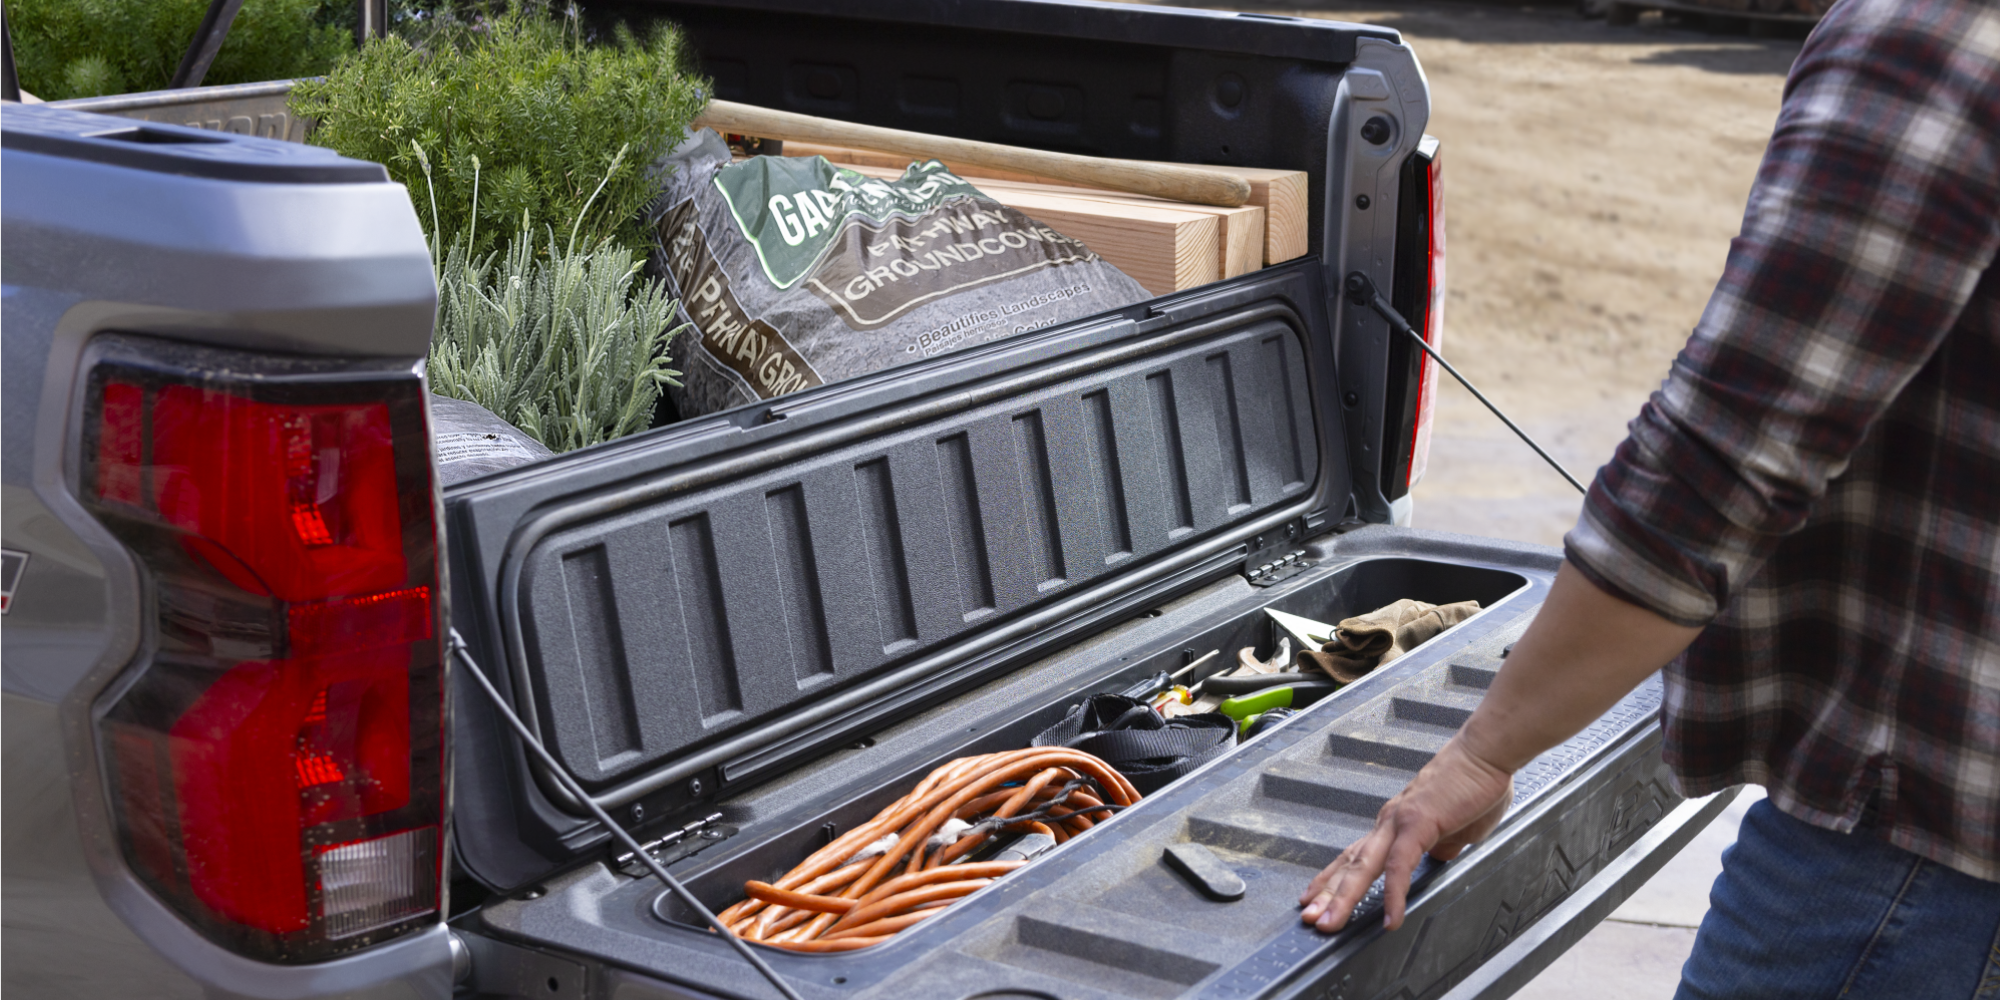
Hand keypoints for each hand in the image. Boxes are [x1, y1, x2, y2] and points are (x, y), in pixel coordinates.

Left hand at [1298, 736, 1513, 931]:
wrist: (1486, 753)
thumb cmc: (1474, 783)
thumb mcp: (1457, 827)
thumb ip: (1442, 844)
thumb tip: (1439, 857)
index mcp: (1395, 823)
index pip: (1355, 856)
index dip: (1332, 878)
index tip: (1313, 897)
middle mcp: (1389, 822)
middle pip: (1350, 864)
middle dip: (1326, 894)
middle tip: (1307, 919)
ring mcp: (1400, 822)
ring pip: (1364, 867)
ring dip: (1344, 897)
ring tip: (1329, 923)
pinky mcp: (1419, 823)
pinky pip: (1399, 865)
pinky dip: (1392, 893)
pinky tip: (1390, 918)